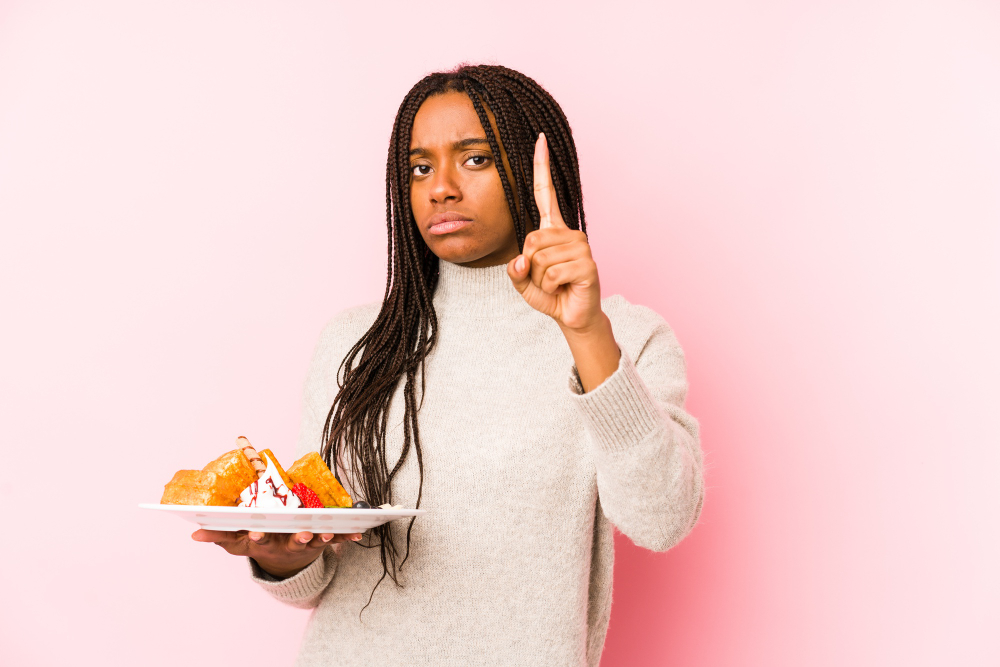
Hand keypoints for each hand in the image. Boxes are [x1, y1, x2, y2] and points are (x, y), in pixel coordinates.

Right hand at [191, 529, 361, 578]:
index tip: (258, 534)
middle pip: (292, 542)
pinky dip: (348, 537)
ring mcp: (306, 544)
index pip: (260, 540)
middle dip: (298, 538)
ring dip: (324, 537)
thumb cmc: (258, 543)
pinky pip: (337, 539)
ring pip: (316, 541)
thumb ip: (218, 536)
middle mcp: (286, 544)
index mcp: (266, 542)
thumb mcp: (237, 543)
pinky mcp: (321, 541)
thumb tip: (194, 533)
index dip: (259, 538)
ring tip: (332, 532)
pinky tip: (359, 533)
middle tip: (303, 533)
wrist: (284, 564)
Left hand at [507, 133, 602, 332]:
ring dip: (540, 279)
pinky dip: (551, 287)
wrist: (572, 316)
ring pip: (539, 259)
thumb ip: (515, 270)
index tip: (539, 139)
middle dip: (529, 266)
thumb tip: (522, 260)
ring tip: (556, 283)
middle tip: (545, 277)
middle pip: (530, 240)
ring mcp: (581, 246)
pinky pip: (552, 273)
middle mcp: (569, 232)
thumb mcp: (523, 281)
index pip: (546, 193)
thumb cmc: (550, 294)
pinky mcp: (587, 264)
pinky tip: (564, 288)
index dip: (541, 166)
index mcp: (553, 229)